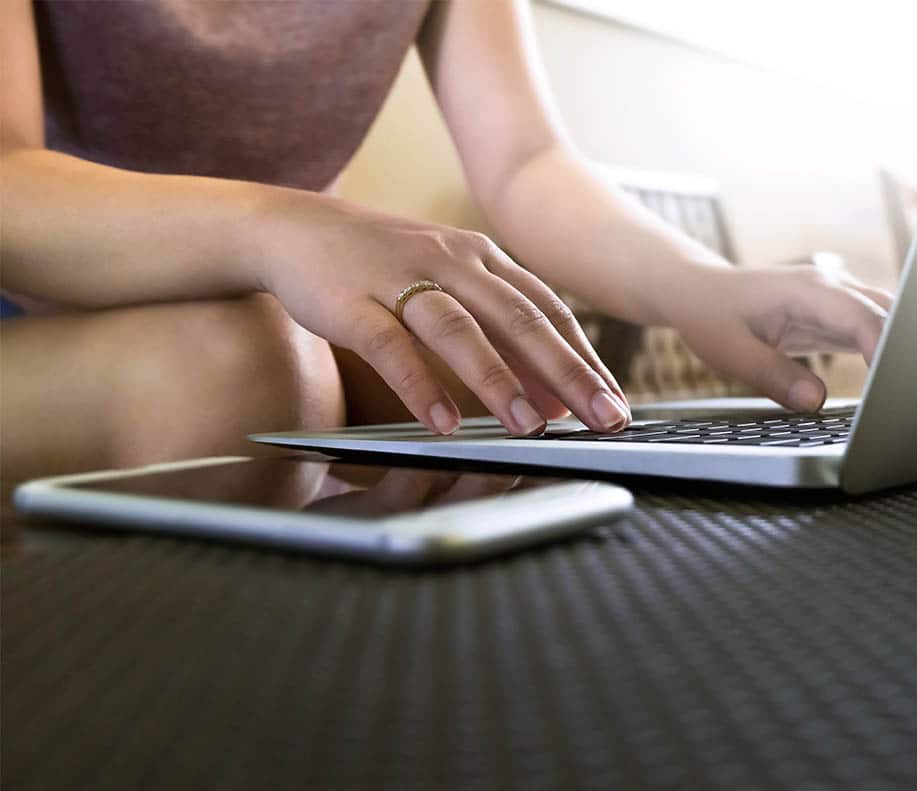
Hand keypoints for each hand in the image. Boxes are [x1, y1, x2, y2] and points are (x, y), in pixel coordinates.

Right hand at [254, 192, 629, 435]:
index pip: (549, 309)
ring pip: (461, 330)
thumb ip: (499, 332)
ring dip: (499, 380)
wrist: (292, 229)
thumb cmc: (380, 265)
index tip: (614, 401)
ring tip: (530, 426)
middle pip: (521, 319)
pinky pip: (392, 347)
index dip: (584, 357)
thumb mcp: (448, 285)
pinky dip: (421, 386)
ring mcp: (401, 277)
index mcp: (481, 257)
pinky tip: (444, 423)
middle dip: (568, 372)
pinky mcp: (353, 301)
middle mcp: (451, 261)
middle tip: (602, 417)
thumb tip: (554, 393)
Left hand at [664, 263, 893, 410]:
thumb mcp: (730, 351)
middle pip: (889, 315)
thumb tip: (814, 402)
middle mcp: (832, 288)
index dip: (886, 352)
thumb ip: (772, 375)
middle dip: (908, 350)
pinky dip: (885, 353)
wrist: (697, 291)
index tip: (895, 388)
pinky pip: (871, 330)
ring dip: (901, 349)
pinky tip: (892, 383)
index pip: (865, 319)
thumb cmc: (709, 315)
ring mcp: (836, 300)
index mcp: (810, 290)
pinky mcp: (833, 316)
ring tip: (912, 392)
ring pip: (887, 320)